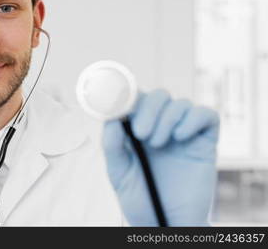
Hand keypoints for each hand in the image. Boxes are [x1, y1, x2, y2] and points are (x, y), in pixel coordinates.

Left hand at [103, 90, 219, 225]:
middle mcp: (161, 127)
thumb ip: (112, 145)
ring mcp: (184, 134)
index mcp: (138, 130)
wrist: (166, 223)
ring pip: (181, 103)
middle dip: (149, 108)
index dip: (129, 94)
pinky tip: (180, 137)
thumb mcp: (118, 173)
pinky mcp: (204, 143)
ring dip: (167, 118)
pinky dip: (193, 119)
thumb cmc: (140, 198)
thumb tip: (111, 117)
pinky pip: (207, 115)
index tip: (121, 103)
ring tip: (158, 144)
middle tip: (140, 133)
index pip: (136, 99)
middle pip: (159, 96)